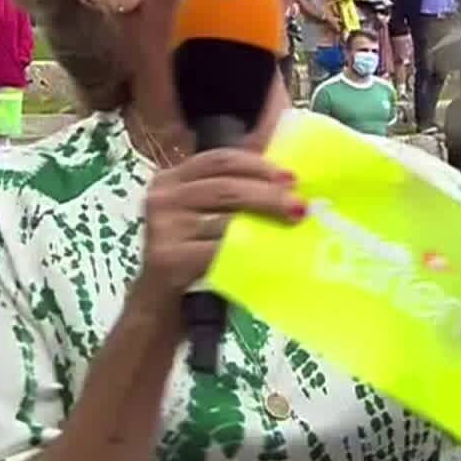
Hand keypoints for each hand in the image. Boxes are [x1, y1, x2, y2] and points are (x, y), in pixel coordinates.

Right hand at [132, 147, 302, 309]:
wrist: (160, 305)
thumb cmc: (193, 255)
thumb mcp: (208, 215)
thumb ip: (237, 185)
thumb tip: (281, 154)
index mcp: (172, 178)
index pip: (219, 159)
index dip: (258, 165)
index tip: (291, 178)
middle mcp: (162, 197)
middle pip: (225, 187)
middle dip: (268, 195)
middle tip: (300, 206)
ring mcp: (161, 227)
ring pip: (224, 220)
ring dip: (264, 224)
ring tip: (292, 228)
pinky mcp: (167, 258)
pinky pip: (218, 252)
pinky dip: (248, 253)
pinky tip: (270, 256)